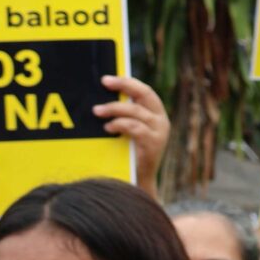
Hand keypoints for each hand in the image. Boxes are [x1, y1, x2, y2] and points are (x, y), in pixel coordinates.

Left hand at [97, 75, 170, 195]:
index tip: (107, 79)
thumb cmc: (128, 152)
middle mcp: (161, 121)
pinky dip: (119, 125)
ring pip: (136, 111)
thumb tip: (103, 96)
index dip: (127, 82)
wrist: (138, 180)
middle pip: (145, 94)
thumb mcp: (128, 129)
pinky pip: (135, 127)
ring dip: (114, 109)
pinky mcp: (154, 144)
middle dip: (124, 86)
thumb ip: (124, 114)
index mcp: (156, 114)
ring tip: (97, 111)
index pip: (145, 91)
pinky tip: (108, 127)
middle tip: (104, 83)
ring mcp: (159, 132)